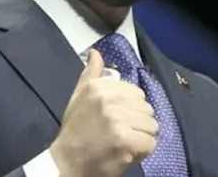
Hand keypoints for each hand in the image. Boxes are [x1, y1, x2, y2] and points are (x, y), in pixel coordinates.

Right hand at [50, 49, 157, 176]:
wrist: (66, 163)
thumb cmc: (75, 131)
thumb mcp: (79, 98)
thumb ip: (90, 74)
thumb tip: (94, 53)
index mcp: (99, 86)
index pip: (137, 93)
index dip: (130, 110)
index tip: (114, 120)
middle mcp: (108, 99)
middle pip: (147, 109)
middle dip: (137, 124)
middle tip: (118, 134)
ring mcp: (117, 119)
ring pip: (152, 126)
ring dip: (140, 138)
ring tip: (122, 143)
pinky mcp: (124, 140)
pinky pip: (150, 143)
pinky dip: (141, 152)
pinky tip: (125, 153)